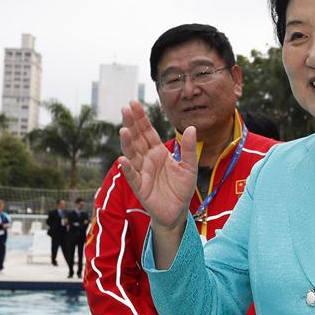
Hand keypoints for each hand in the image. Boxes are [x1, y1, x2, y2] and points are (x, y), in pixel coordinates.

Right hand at [119, 100, 196, 229]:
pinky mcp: (140, 187)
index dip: (141, 119)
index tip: (133, 103)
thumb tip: (191, 128)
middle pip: (137, 139)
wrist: (178, 212)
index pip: (147, 132)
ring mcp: (142, 172)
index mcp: (158, 152)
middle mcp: (147, 160)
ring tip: (124, 130)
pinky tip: (123, 160)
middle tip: (126, 109)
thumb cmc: (182, 189)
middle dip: (132, 124)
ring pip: (132, 155)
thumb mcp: (190, 167)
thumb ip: (190, 149)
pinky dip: (128, 169)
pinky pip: (133, 176)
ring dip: (127, 143)